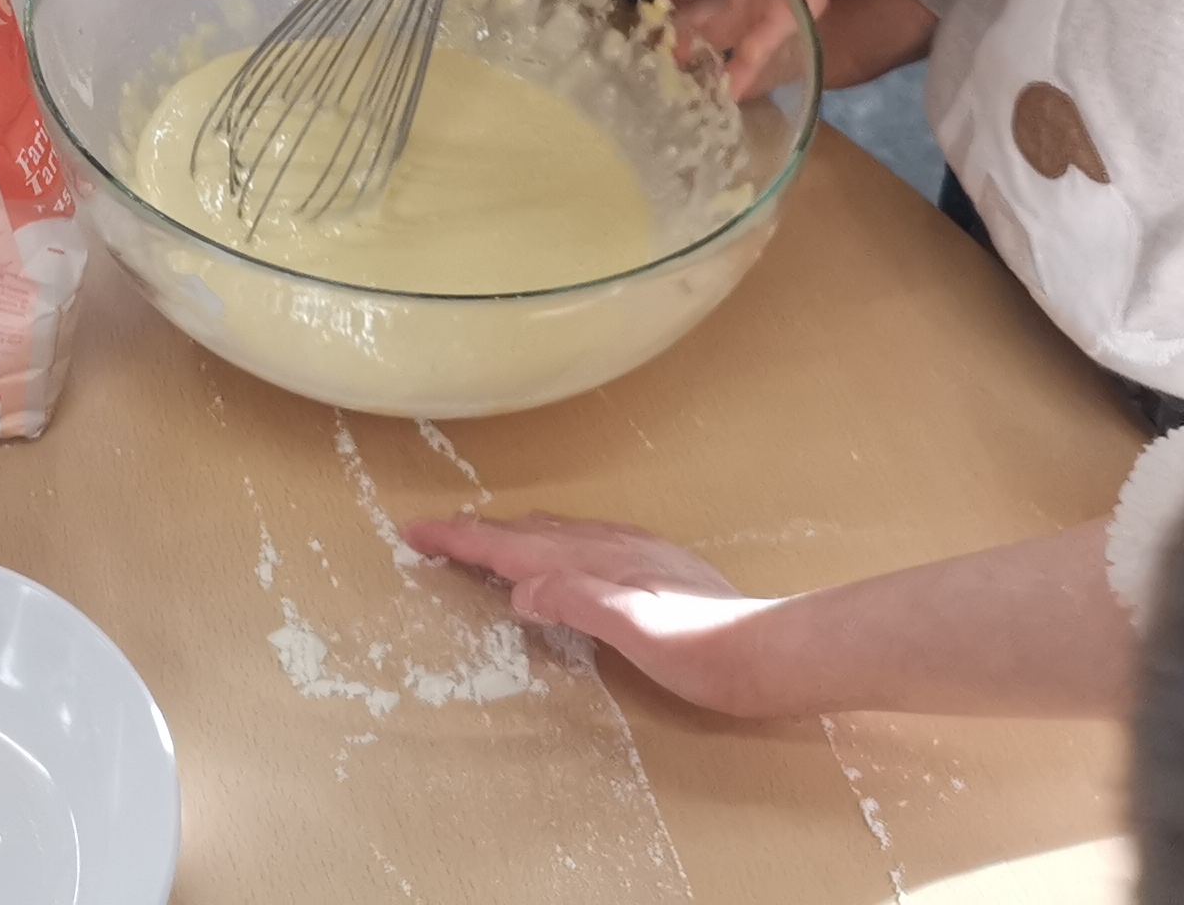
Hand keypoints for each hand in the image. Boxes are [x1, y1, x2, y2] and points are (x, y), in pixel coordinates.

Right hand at [404, 511, 791, 718]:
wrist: (769, 653)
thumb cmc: (703, 653)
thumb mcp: (637, 634)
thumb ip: (579, 603)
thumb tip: (518, 589)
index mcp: (595, 565)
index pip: (514, 547)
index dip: (461, 539)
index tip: (414, 532)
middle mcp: (610, 549)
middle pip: (527, 533)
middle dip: (476, 531)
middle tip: (433, 534)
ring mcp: (632, 554)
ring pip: (554, 533)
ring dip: (511, 533)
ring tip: (483, 536)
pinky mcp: (652, 566)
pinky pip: (581, 540)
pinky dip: (549, 541)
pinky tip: (561, 551)